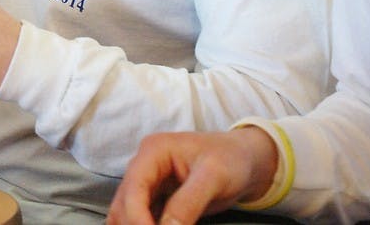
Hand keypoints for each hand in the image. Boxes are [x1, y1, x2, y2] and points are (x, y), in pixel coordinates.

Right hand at [106, 127, 278, 224]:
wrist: (245, 159)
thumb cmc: (231, 159)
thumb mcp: (214, 177)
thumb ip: (188, 203)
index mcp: (153, 151)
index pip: (133, 189)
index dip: (137, 218)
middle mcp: (144, 166)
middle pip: (124, 203)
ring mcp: (149, 182)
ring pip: (127, 213)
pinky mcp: (156, 198)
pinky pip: (142, 218)